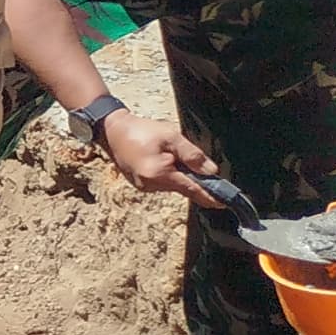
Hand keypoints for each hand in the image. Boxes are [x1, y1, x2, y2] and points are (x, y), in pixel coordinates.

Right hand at [98, 106, 224, 206]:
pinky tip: (159, 157)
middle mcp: (151, 185)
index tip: (225, 204)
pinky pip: (162, 182)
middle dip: (193, 178)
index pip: (193, 189)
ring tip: (167, 152)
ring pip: (173, 185)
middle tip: (191, 159)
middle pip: (184, 187)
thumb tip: (211, 171)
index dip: (211, 196)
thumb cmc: (140, 130)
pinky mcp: (140, 184)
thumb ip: (192, 155)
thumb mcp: (171, 136)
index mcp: (159, 174)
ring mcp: (144, 187)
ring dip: (179, 174)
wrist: (110, 131)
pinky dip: (168, 174)